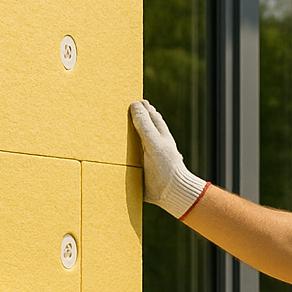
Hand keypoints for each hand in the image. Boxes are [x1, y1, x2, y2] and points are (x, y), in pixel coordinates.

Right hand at [130, 99, 207, 218]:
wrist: (171, 194)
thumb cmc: (165, 167)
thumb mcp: (153, 143)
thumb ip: (144, 124)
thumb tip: (135, 104)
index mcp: (158, 133)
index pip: (147, 113)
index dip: (139, 106)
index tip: (128, 98)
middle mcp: (154, 142)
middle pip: (142, 125)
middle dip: (134, 117)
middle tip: (123, 109)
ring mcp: (148, 155)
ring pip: (137, 139)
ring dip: (129, 134)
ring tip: (120, 127)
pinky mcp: (142, 168)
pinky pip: (133, 156)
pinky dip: (126, 151)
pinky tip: (120, 152)